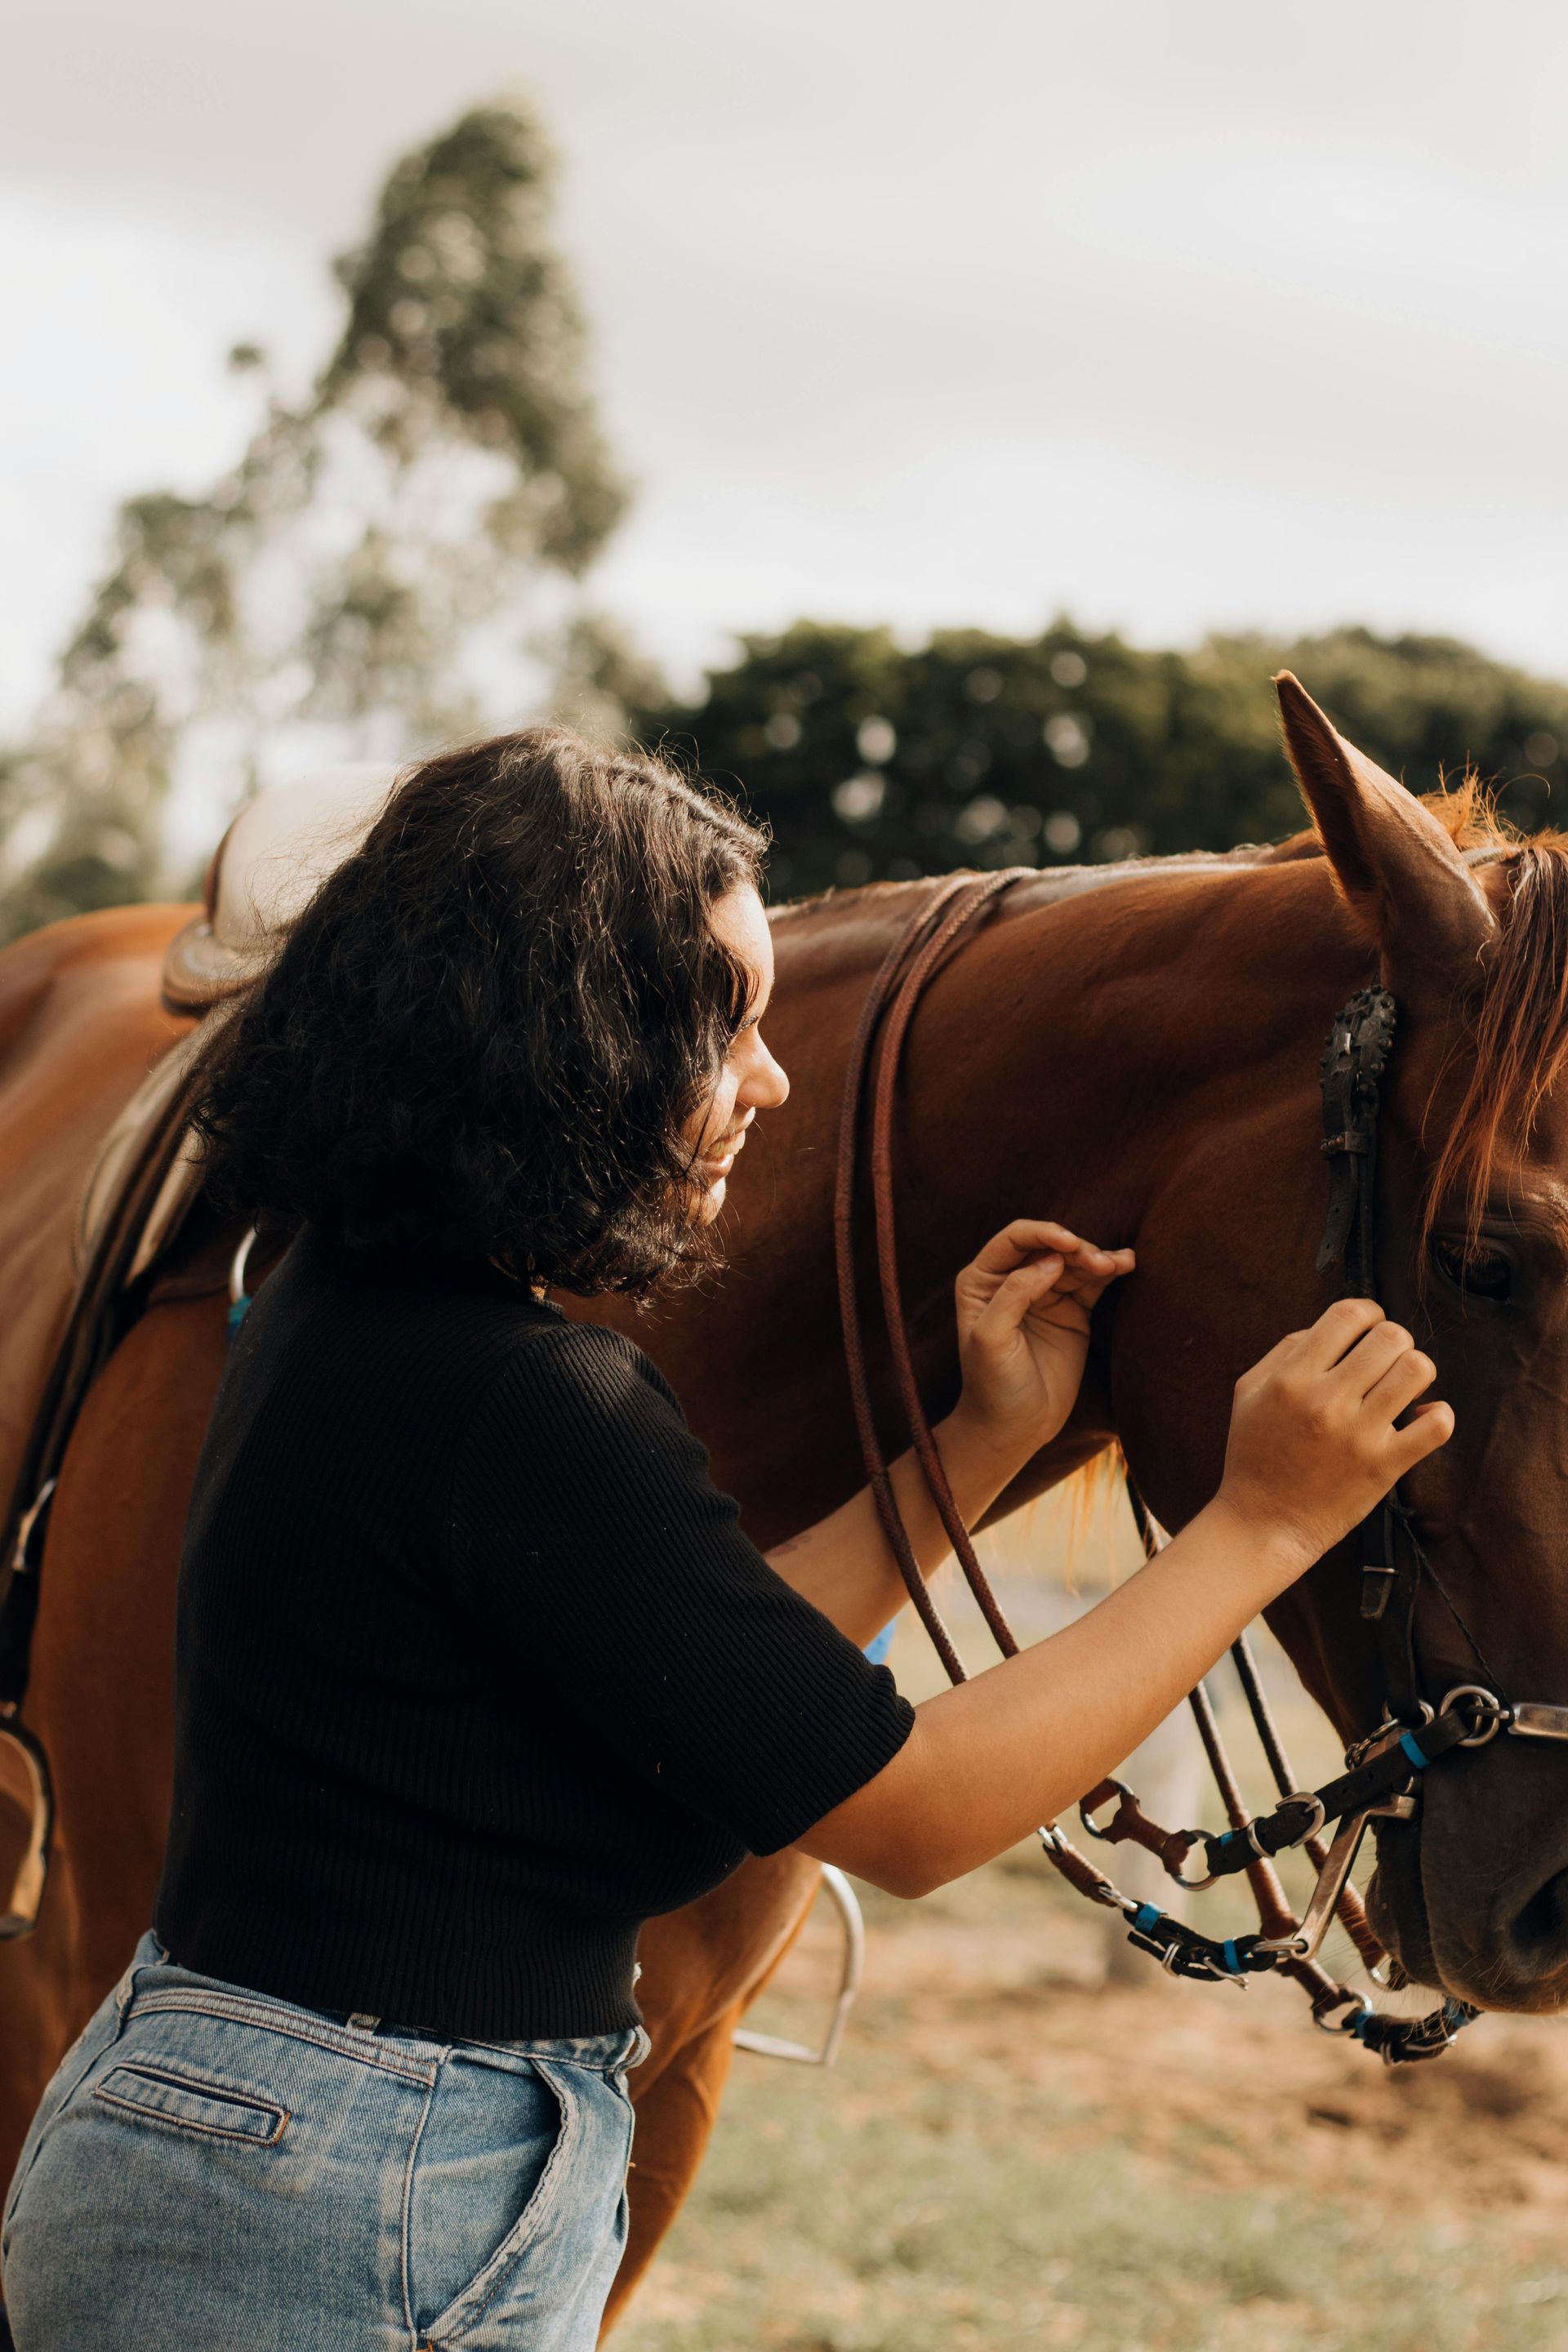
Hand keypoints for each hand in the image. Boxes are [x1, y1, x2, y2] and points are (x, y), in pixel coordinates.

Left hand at [949, 1220, 1134, 1464]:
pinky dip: (1110, 1271)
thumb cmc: (993, 1384)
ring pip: (1074, 1262)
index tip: (1069, 1243)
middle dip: (1076, 1248)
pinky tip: (1127, 1262)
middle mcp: (1012, 1280)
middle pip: (1050, 1247)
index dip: (1042, 1233)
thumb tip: (1051, 1259)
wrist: (1015, 1427)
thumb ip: (1015, 1293)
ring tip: (1118, 1264)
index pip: (1014, 1240)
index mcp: (982, 1280)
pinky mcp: (1072, 1311)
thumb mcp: (992, 1338)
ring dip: (1097, 1257)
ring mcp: (1045, 1294)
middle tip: (1099, 1263)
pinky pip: (1092, 1283)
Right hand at [1216, 1298, 1453, 1576]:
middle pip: (1390, 1337)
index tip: (1368, 1327)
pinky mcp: (1384, 1466)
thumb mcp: (1248, 1392)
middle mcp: (1326, 1401)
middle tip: (1384, 1363)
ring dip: (1416, 1372)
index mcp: (1291, 1378)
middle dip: (1394, 1342)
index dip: (1368, 1312)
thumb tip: (1331, 1328)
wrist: (1262, 1524)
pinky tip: (1419, 1419)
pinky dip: (1437, 1415)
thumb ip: (1285, 1351)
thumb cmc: (1254, 1455)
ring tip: (1401, 1389)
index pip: (1348, 1314)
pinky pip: (1437, 1425)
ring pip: (1417, 1370)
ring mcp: (1358, 1435)